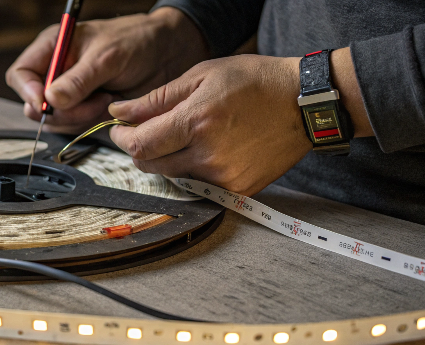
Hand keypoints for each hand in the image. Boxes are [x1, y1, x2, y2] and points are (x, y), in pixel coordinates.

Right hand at [6, 7, 207, 132]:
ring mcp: (72, 94)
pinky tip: (110, 106)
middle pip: (35, 104)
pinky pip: (76, 126)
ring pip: (57, 119)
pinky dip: (91, 122)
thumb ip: (78, 79)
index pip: (21, 74)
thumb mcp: (107, 56)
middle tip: (91, 101)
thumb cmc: (137, 41)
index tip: (45, 104)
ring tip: (106, 99)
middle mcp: (58, 72)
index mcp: (54, 48)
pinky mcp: (87, 109)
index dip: (27, 91)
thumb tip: (50, 98)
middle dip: (61, 110)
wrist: (169, 54)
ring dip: (80, 117)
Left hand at [109, 55, 311, 194]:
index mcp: (196, 122)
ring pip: (174, 176)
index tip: (118, 129)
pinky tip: (207, 148)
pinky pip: (199, 184)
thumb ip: (156, 99)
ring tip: (184, 135)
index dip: (121, 138)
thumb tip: (120, 112)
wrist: (305, 102)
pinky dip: (193, 169)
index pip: (139, 144)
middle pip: (151, 165)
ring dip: (167, 158)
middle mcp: (208, 155)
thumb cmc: (255, 81)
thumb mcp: (202, 75)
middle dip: (140, 149)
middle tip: (146, 131)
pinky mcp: (239, 189)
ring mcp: (224, 176)